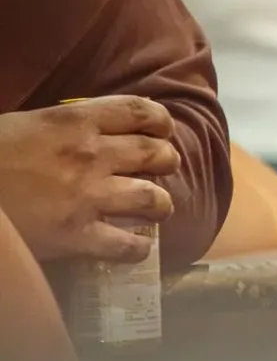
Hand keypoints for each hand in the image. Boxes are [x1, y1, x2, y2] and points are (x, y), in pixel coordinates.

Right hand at [0, 97, 177, 262]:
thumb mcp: (25, 124)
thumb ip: (65, 124)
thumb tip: (100, 125)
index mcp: (74, 120)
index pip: (141, 112)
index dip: (161, 122)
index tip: (163, 132)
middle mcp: (90, 155)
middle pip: (157, 155)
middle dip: (166, 162)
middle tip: (160, 171)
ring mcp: (86, 196)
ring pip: (154, 199)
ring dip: (160, 204)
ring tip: (154, 208)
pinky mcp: (75, 236)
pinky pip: (127, 245)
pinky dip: (138, 248)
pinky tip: (134, 247)